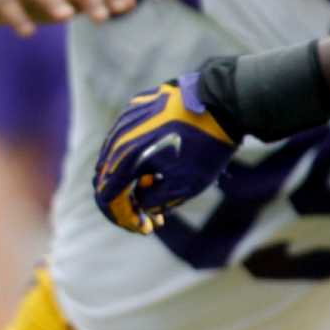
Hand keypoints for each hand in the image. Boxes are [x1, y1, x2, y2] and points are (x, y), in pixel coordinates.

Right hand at [93, 74, 239, 233]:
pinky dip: (136, 155)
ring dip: (130, 177)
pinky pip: (126, 137)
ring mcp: (125, 119)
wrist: (223, 102)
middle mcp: (118, 138)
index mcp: (125, 159)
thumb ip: (153, 201)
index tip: (145, 227)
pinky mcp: (136, 107)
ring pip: (115, 156)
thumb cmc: (205, 147)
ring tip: (156, 186)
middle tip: (151, 215)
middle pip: (107, 178)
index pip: (107, 197)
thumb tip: (139, 200)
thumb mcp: (184, 186)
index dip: (123, 218)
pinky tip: (158, 160)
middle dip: (126, 201)